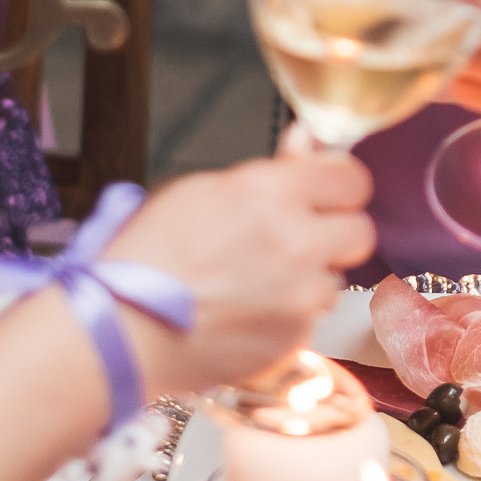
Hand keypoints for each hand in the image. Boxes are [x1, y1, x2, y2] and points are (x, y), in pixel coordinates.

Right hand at [104, 145, 375, 396]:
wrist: (119, 330)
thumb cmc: (145, 258)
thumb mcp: (200, 191)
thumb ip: (270, 170)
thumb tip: (306, 142)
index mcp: (271, 193)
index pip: (351, 177)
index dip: (339, 186)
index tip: (327, 193)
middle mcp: (296, 242)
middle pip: (360, 230)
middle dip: (334, 232)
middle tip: (300, 239)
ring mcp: (300, 295)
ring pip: (335, 279)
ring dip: (310, 278)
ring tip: (257, 284)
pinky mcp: (294, 339)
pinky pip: (312, 319)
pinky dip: (290, 317)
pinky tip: (249, 314)